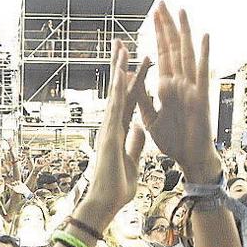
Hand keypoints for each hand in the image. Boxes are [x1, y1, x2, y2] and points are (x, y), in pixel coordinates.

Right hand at [76, 40, 147, 222]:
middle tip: (122, 43)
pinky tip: (122, 72)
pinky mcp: (109, 134)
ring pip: (115, 93)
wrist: (106, 203)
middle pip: (119, 90)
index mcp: (119, 132)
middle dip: (121, 66)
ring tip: (123, 47)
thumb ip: (136, 143)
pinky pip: (116, 108)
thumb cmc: (117, 187)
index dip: (133, 81)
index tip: (137, 62)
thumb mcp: (133, 161)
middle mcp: (111, 126)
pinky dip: (119, 90)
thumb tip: (140, 128)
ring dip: (119, 70)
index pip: (129, 101)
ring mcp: (108, 128)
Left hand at [137, 3, 219, 183]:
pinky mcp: (200, 98)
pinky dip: (204, 54)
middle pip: (173, 48)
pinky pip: (202, 73)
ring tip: (181, 10)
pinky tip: (204, 36)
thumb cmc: (173, 141)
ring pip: (186, 55)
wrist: (189, 159)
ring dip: (183, 32)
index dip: (157, 35)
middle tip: (161, 3)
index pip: (161, 54)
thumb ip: (142, 97)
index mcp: (168, 87)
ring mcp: (192, 88)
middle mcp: (181, 83)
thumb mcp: (150, 118)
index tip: (153, 14)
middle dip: (166, 26)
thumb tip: (129, 77)